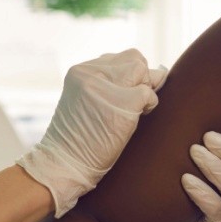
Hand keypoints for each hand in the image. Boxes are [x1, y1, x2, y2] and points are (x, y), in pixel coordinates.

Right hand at [18, 49, 168, 216]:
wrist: (64, 164)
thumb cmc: (79, 139)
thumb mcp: (86, 100)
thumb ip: (110, 83)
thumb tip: (156, 72)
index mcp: (80, 71)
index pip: (120, 58)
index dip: (129, 76)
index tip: (123, 95)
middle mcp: (90, 73)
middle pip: (134, 58)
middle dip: (141, 78)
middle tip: (133, 102)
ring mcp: (105, 87)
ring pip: (142, 71)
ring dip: (146, 90)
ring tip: (134, 110)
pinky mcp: (122, 103)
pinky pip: (149, 94)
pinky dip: (149, 106)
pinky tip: (137, 119)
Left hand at [151, 125, 220, 221]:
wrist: (160, 215)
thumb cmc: (176, 173)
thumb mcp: (189, 146)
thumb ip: (196, 123)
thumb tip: (176, 88)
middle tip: (207, 136)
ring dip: (215, 168)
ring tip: (194, 152)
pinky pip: (219, 211)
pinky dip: (204, 194)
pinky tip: (187, 181)